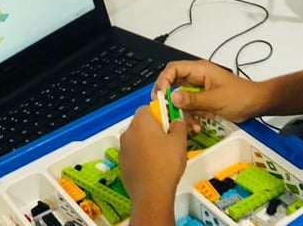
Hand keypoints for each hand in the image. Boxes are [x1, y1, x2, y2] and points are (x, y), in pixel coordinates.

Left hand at [120, 106, 186, 224]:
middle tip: (169, 138)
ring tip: (163, 155)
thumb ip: (178, 125)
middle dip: (154, 128)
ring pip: (137, 140)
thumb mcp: (180, 140)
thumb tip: (176, 122)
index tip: (169, 121)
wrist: (152, 193)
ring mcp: (123, 150)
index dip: (159, 112)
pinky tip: (155, 167)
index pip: (146, 108)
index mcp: (141, 123)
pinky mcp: (123, 165)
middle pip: (141, 124)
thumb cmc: (166, 164)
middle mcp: (128, 133)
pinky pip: (134, 155)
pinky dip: (143, 157)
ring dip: (147, 143)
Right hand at [153, 60, 265, 123]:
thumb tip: (172, 98)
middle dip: (170, 100)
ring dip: (182, 112)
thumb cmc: (240, 97)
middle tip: (166, 112)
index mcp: (200, 70)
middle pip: (173, 84)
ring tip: (190, 124)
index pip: (173, 69)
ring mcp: (199, 89)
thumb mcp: (215, 100)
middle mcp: (197, 77)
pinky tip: (197, 126)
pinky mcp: (202, 99)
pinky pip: (189, 107)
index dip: (163, 81)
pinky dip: (191, 117)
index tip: (161, 97)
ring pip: (180, 98)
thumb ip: (193, 100)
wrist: (255, 104)